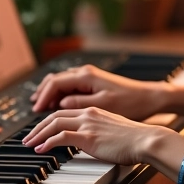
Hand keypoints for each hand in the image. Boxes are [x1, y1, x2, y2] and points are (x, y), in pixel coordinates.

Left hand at [22, 107, 165, 165]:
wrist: (146, 140)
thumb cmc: (135, 139)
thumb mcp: (114, 131)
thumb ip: (100, 132)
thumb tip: (93, 142)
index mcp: (94, 111)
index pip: (64, 112)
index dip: (49, 120)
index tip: (40, 129)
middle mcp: (89, 114)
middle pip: (55, 115)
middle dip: (38, 126)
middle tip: (27, 137)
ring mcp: (88, 124)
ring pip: (54, 124)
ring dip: (38, 134)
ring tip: (29, 143)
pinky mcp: (88, 137)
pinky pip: (60, 137)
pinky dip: (47, 142)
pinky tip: (40, 149)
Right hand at [30, 64, 164, 120]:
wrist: (149, 97)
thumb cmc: (130, 102)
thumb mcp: (103, 105)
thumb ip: (79, 103)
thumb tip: (60, 104)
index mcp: (86, 76)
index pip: (55, 83)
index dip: (42, 97)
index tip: (35, 110)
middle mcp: (85, 73)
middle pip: (55, 80)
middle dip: (42, 94)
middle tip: (33, 109)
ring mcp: (89, 76)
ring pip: (61, 81)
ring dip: (49, 93)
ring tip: (40, 107)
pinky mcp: (93, 83)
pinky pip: (69, 85)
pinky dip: (59, 93)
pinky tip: (58, 104)